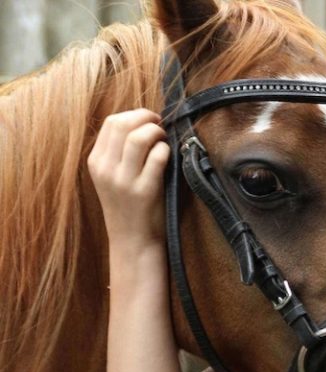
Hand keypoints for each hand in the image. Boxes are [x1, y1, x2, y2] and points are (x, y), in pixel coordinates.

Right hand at [88, 109, 169, 249]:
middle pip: (123, 124)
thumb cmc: (129, 205)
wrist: (132, 241)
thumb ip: (119, 152)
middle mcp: (105, 169)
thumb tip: (142, 122)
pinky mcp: (144, 191)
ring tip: (164, 140)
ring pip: (139, 137)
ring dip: (157, 132)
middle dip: (146, 118)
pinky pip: (157, 157)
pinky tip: (168, 156)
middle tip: (160, 126)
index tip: (149, 121)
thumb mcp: (112, 177)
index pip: (111, 122)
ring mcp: (123, 181)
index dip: (134, 115)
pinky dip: (166, 150)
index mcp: (96, 162)